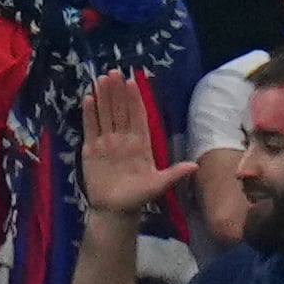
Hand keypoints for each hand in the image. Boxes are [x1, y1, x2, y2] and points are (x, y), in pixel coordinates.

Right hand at [79, 70, 186, 218]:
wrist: (114, 211)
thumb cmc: (138, 197)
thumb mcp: (158, 185)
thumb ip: (173, 174)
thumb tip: (195, 166)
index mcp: (140, 145)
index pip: (137, 117)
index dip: (134, 100)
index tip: (132, 82)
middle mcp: (123, 139)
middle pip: (119, 111)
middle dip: (117, 92)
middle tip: (113, 72)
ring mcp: (106, 143)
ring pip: (105, 115)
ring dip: (103, 97)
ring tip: (101, 79)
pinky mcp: (91, 149)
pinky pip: (90, 127)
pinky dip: (89, 114)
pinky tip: (88, 99)